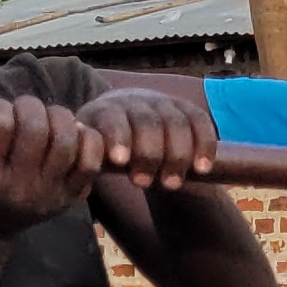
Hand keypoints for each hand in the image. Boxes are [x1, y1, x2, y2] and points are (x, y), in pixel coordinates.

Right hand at [0, 83, 101, 238]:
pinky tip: (68, 133)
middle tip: (20, 111)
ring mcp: (47, 196)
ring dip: (58, 116)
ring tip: (44, 118)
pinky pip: (91, 162)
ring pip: (68, 141)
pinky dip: (86, 138)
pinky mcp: (69, 199)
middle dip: (28, 106)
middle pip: (37, 128)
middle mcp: (16, 190)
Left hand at [79, 88, 215, 188]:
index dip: (118, 136)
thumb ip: (88, 163)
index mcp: (104, 110)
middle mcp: (135, 101)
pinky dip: (204, 145)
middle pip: (148, 121)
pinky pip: (200, 122)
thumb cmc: (105, 151)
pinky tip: (203, 169)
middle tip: (145, 183)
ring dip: (177, 155)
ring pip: (176, 122)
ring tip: (172, 184)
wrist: (129, 127)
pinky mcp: (186, 108)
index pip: (112, 117)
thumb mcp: (90, 152)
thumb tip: (82, 185)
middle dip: (150, 154)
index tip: (121, 161)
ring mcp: (163, 103)